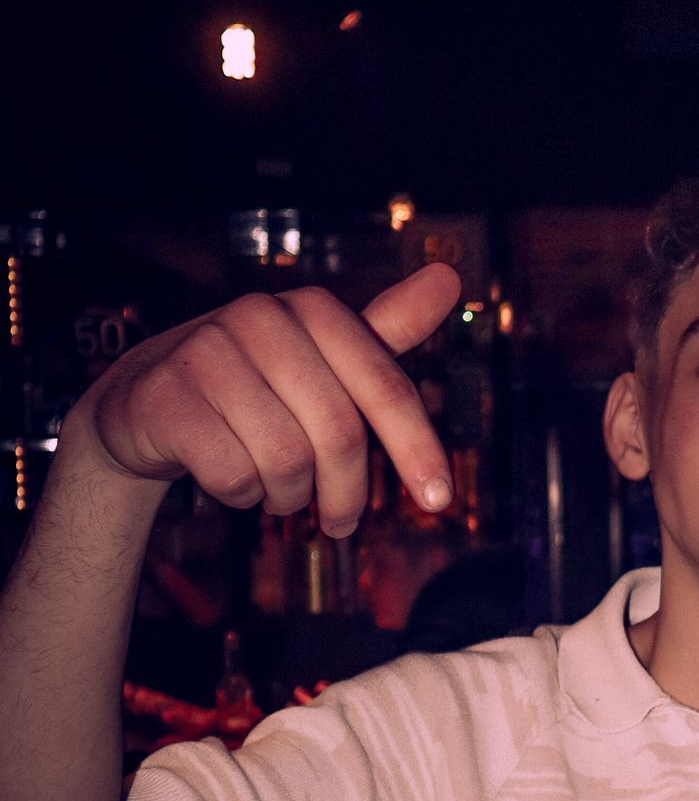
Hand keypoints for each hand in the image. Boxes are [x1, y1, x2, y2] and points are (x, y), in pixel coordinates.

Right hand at [84, 264, 461, 535]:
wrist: (145, 403)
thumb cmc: (254, 385)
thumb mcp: (323, 358)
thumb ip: (386, 330)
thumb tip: (450, 278)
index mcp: (312, 309)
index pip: (384, 388)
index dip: (417, 448)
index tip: (440, 502)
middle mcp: (260, 317)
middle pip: (338, 435)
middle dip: (346, 493)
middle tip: (339, 522)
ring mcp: (206, 352)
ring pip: (286, 462)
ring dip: (287, 495)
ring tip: (273, 486)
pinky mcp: (166, 396)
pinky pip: (233, 475)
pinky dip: (240, 494)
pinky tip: (228, 477)